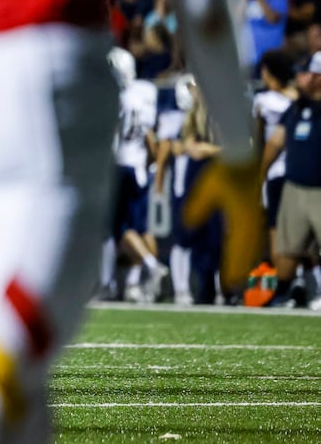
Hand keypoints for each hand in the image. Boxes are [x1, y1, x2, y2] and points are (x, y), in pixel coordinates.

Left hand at [182, 155, 264, 292]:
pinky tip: (246, 253)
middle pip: (249, 253)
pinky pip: (255, 237)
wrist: (243, 157)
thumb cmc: (223, 173)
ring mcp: (255, 218)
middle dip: (242, 270)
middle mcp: (251, 223)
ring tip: (241, 275)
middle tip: (233, 286)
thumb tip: (188, 226)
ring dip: (248, 262)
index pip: (237, 251)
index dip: (233, 268)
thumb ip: (197, 209)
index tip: (227, 284)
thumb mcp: (205, 191)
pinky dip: (251, 249)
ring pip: (254, 246)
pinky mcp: (254, 212)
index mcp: (240, 221)